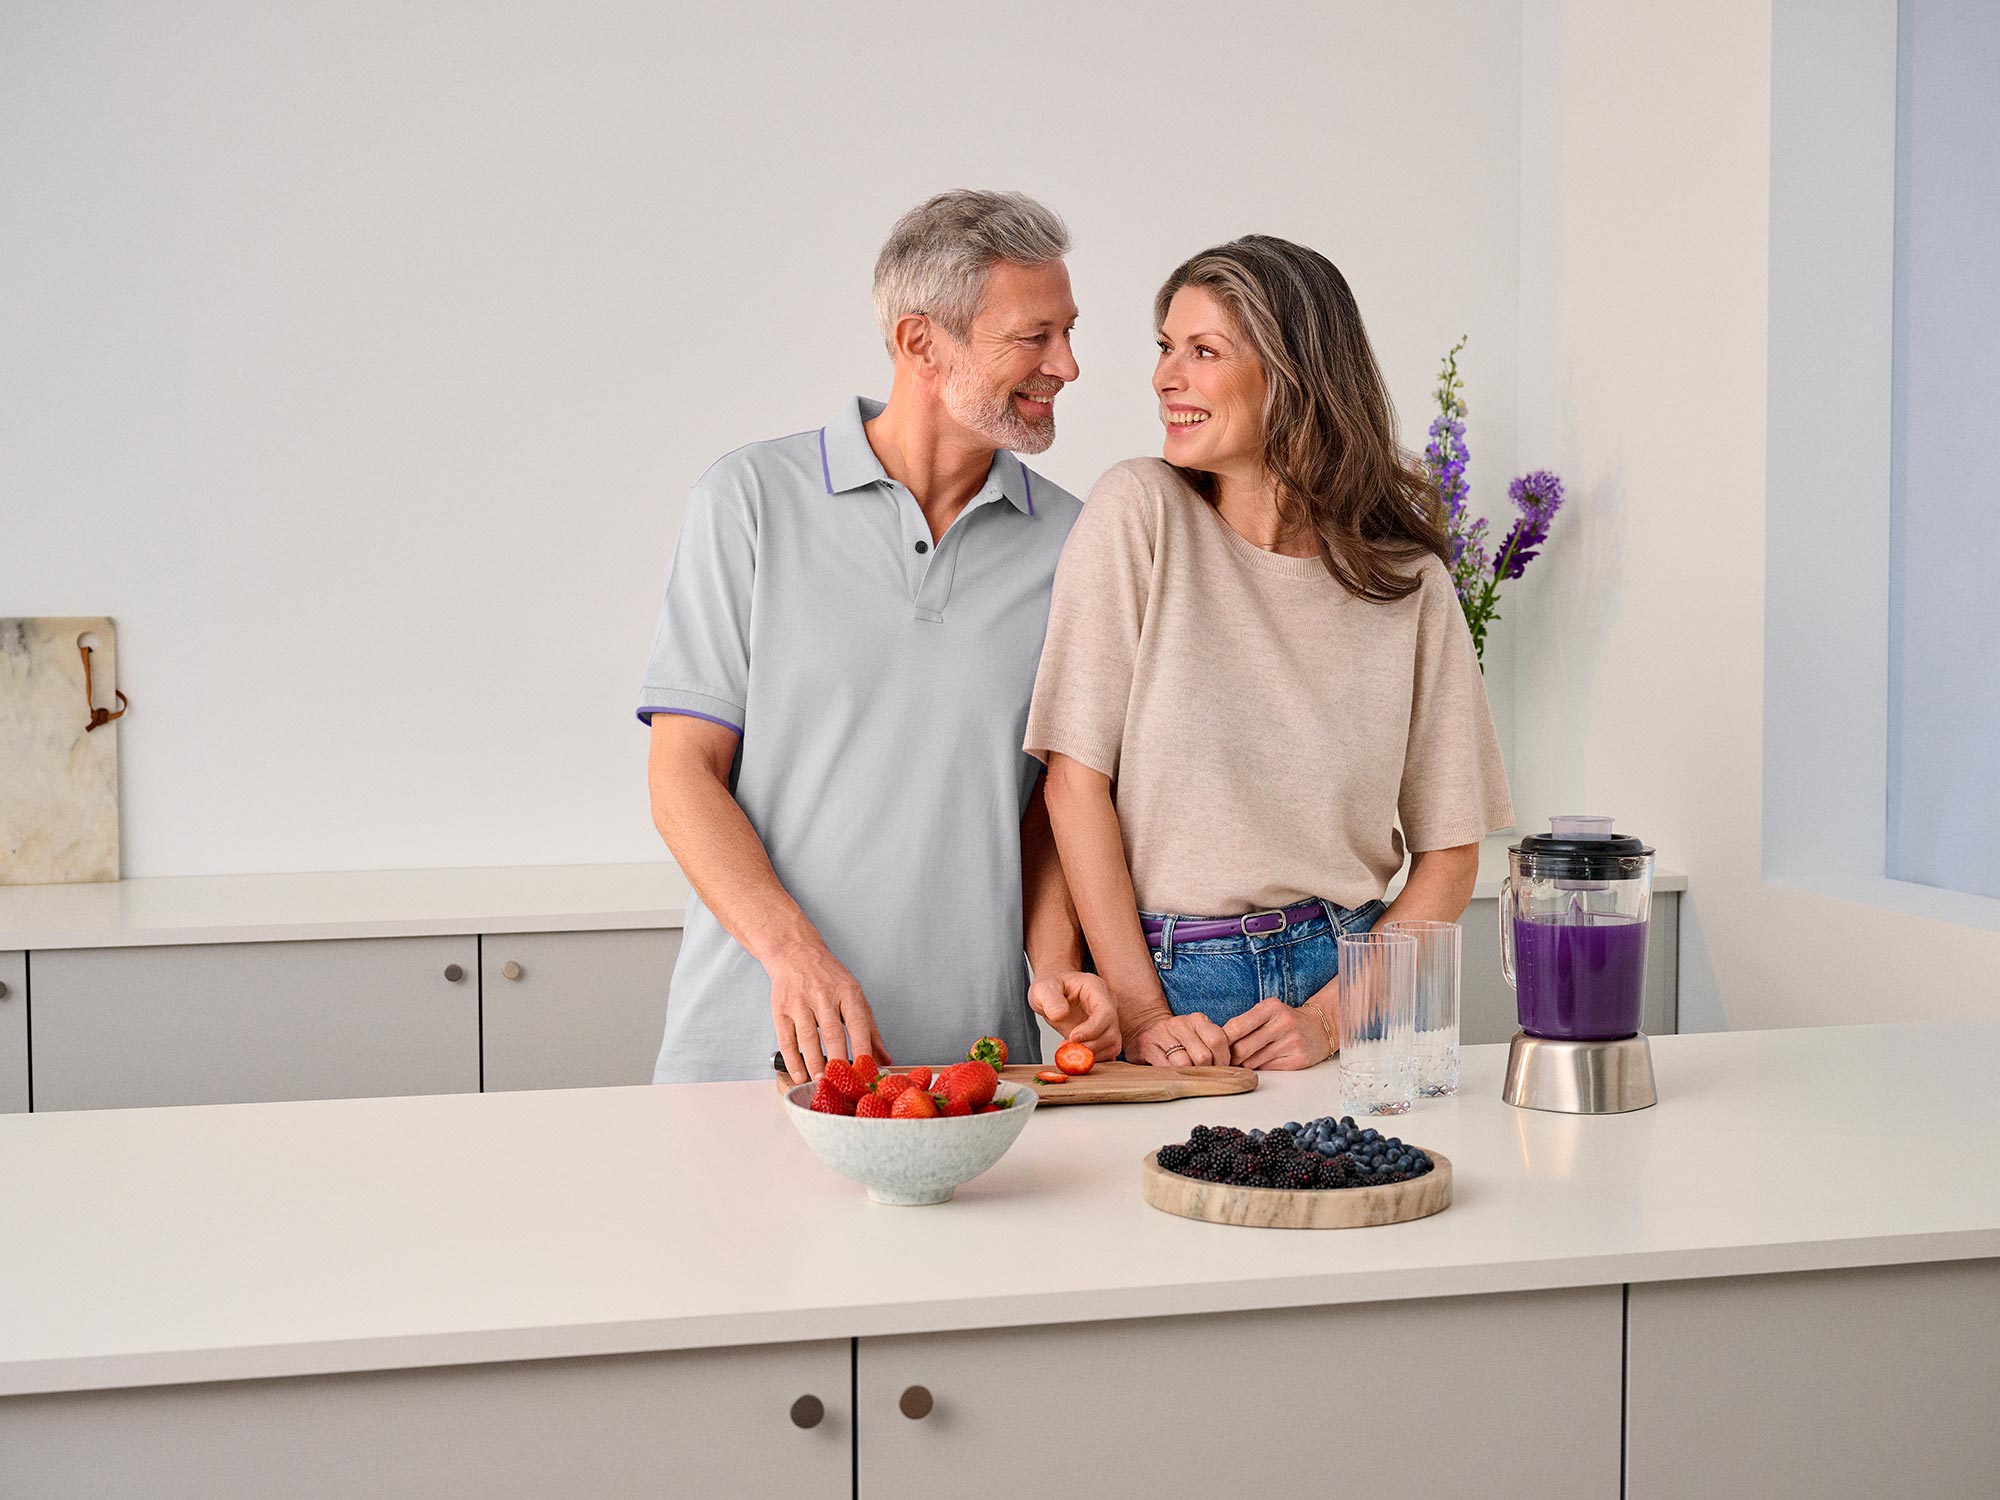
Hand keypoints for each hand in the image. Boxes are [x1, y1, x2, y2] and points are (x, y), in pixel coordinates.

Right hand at [765, 942, 890, 1082]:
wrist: (795, 953)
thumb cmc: (828, 977)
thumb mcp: (854, 995)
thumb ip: (869, 1029)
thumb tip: (884, 1059)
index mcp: (847, 991)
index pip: (858, 1023)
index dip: (863, 1048)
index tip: (867, 1069)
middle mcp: (823, 995)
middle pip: (832, 1033)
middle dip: (838, 1061)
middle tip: (843, 1083)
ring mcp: (800, 1002)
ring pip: (808, 1038)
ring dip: (814, 1063)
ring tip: (821, 1081)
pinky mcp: (780, 1010)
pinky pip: (786, 1039)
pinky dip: (793, 1060)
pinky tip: (799, 1074)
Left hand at [1028, 970, 1121, 1060]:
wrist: (1052, 994)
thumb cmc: (1050, 988)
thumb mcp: (1043, 989)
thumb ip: (1050, 1000)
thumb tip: (1060, 1015)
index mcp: (1096, 989)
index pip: (1105, 1012)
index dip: (1092, 1029)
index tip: (1072, 1037)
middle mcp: (1107, 1004)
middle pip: (1111, 1032)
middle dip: (1089, 1046)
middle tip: (1065, 1049)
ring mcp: (1108, 1020)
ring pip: (1112, 1044)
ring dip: (1090, 1054)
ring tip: (1067, 1051)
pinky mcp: (1104, 1034)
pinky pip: (1107, 1051)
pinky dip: (1092, 1058)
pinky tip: (1075, 1055)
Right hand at [1125, 1011, 1232, 1067]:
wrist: (1146, 1029)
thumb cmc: (1179, 1039)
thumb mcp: (1199, 1036)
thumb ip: (1216, 1046)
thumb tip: (1235, 1068)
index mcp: (1197, 1020)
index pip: (1218, 1041)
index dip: (1222, 1060)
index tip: (1220, 1068)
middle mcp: (1180, 1024)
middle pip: (1203, 1056)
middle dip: (1206, 1071)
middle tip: (1205, 1075)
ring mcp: (1162, 1034)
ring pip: (1184, 1064)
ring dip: (1188, 1075)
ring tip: (1188, 1075)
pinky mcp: (1147, 1046)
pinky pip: (1165, 1068)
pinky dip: (1172, 1076)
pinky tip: (1173, 1075)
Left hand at [1222, 998, 1335, 1070]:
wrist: (1319, 1028)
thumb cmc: (1285, 1021)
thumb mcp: (1267, 1013)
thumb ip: (1245, 1024)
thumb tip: (1218, 1043)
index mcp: (1271, 1007)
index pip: (1236, 1026)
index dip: (1223, 1040)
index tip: (1217, 1046)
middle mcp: (1283, 1023)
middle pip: (1242, 1048)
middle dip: (1231, 1056)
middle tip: (1228, 1058)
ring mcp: (1292, 1042)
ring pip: (1253, 1061)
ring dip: (1244, 1064)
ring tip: (1245, 1060)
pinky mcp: (1298, 1059)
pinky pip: (1267, 1069)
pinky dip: (1259, 1068)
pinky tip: (1262, 1062)